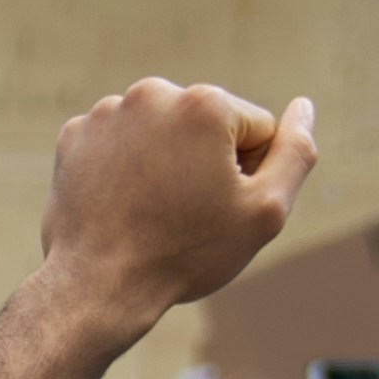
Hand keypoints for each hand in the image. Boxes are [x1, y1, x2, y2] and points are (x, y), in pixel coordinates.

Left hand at [35, 79, 318, 331]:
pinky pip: (119, 145)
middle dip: (204, 163)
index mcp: (205, 103)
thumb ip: (296, 152)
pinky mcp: (75, 136)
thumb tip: (303, 108)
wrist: (97, 286)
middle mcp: (153, 93)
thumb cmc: (186, 253)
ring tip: (150, 211)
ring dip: (164, 163)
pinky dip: (123, 169)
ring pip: (160, 134)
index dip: (249, 174)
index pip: (256, 130)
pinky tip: (120, 205)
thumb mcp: (265, 211)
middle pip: (206, 126)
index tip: (220, 207)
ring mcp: (107, 113)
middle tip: (183, 213)